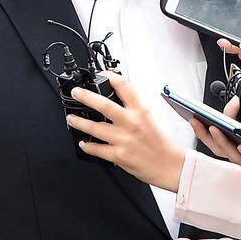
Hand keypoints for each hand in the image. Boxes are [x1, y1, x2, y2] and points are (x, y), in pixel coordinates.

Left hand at [67, 72, 184, 191]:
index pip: (124, 86)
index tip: (100, 74)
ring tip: (71, 118)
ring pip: (94, 127)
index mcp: (141, 110)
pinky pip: (97, 149)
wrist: (169, 165)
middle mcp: (131, 122)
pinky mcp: (119, 155)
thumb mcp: (149, 118)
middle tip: (76, 93)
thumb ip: (133, 108)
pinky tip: (83, 142)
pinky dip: (87, 145)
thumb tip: (115, 99)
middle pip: (103, 104)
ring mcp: (124, 139)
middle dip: (86, 96)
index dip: (109, 76)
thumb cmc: (160, 142)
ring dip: (79, 122)